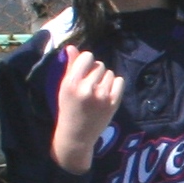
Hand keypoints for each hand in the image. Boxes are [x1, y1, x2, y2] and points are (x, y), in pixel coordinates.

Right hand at [52, 47, 122, 173]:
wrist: (77, 135)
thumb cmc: (68, 108)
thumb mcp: (64, 87)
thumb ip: (70, 66)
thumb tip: (72, 47)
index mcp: (72, 83)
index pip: (87, 56)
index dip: (86, 61)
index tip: (84, 70)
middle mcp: (87, 88)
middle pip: (100, 65)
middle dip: (95, 72)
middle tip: (89, 84)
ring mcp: (102, 96)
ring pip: (109, 73)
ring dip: (104, 79)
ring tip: (96, 91)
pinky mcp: (113, 103)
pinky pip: (119, 81)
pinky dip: (114, 85)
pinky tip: (106, 93)